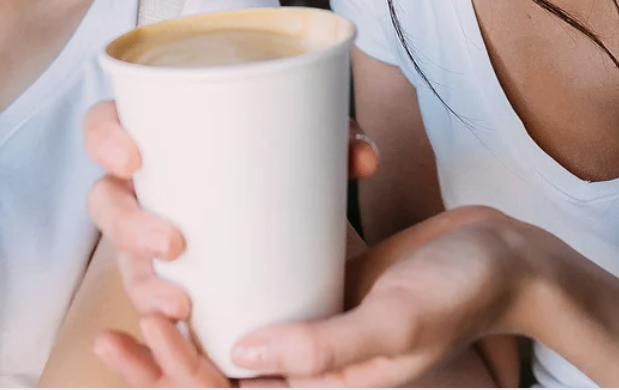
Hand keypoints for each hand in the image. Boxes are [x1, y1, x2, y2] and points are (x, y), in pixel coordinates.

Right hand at [81, 100, 380, 384]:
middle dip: (127, 226)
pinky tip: (179, 333)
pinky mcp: (175, 284)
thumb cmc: (286, 165)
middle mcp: (144, 191)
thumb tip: (361, 156)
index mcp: (158, 140)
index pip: (104, 128)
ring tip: (181, 305)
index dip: (103, 139)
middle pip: (107, 203)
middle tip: (171, 243)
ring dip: (144, 287)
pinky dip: (157, 327)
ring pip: (126, 264)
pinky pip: (153, 307)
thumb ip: (338, 143)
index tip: (134, 155)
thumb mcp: (311, 148)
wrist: (299, 217)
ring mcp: (151, 241)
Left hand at [97, 206, 534, 386]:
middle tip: (113, 331)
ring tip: (138, 293)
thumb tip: (243, 355)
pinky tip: (191, 243)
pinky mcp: (315, 278)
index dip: (175, 373)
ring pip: (228, 325)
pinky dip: (225, 273)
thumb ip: (326, 348)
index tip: (149, 324)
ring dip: (182, 318)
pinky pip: (258, 281)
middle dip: (158, 360)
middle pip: (212, 368)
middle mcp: (305, 360)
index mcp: (318, 385)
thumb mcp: (396, 325)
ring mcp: (307, 318)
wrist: (504, 256)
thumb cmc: (459, 293)